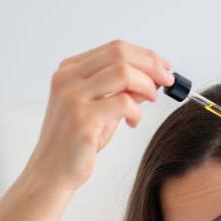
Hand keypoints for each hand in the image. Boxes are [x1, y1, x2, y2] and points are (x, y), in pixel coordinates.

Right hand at [23, 39, 173, 191]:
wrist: (52, 171)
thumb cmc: (78, 142)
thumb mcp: (104, 110)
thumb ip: (124, 91)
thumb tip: (154, 77)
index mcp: (70, 70)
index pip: (115, 49)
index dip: (145, 55)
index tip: (164, 67)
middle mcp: (68, 78)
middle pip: (120, 54)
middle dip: (152, 65)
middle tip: (168, 81)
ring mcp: (72, 96)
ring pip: (123, 72)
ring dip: (147, 84)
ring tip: (151, 98)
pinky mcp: (81, 118)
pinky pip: (123, 103)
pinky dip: (137, 111)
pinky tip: (133, 122)